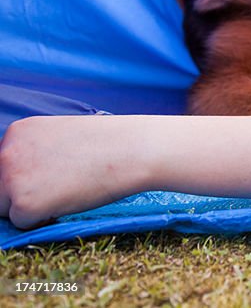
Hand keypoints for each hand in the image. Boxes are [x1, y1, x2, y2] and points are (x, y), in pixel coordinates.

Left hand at [0, 115, 145, 228]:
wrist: (131, 150)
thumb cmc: (106, 144)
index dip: (28, 176)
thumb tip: (26, 179)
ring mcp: (11, 178)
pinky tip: (69, 199)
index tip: (54, 173)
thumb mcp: (60, 137)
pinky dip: (44, 218)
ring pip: (5, 208)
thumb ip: (35, 152)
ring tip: (66, 190)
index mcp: (16, 132)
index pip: (3, 167)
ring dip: (31, 207)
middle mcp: (6, 152)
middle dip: (23, 193)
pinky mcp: (24, 204)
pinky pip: (22, 223)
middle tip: (61, 184)